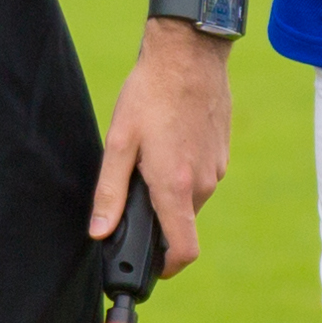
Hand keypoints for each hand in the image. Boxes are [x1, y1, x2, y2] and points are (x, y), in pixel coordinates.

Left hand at [89, 20, 234, 275]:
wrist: (189, 54)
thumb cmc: (150, 94)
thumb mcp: (119, 143)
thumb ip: (109, 193)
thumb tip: (99, 232)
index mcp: (176, 187)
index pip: (184, 250)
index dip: (168, 268)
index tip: (151, 267)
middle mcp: (203, 184)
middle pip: (181, 221)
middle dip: (158, 214)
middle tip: (134, 185)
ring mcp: (217, 168)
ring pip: (190, 197)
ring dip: (170, 189)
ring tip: (150, 153)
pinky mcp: (222, 153)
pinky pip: (201, 176)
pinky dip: (183, 169)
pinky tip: (168, 139)